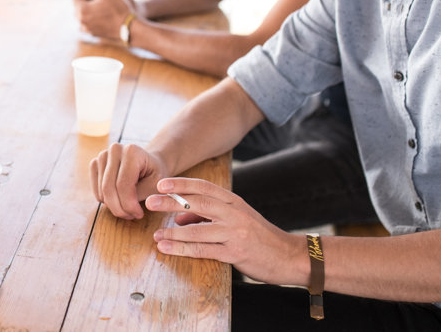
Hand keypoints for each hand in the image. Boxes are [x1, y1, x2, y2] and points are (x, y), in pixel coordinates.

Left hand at [72, 0, 134, 40]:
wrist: (130, 27)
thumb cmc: (119, 8)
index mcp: (82, 9)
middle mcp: (81, 20)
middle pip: (76, 4)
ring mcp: (86, 28)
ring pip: (80, 13)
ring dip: (83, 5)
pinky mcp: (92, 33)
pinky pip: (85, 21)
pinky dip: (87, 15)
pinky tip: (96, 11)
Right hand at [90, 142, 167, 219]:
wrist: (148, 163)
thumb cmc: (154, 174)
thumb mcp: (157, 184)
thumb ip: (143, 193)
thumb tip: (127, 206)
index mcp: (131, 151)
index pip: (123, 184)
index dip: (129, 204)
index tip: (139, 214)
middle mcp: (114, 150)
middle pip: (109, 188)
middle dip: (119, 208)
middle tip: (131, 216)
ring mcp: (102, 155)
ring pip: (102, 191)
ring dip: (114, 207)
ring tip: (127, 209)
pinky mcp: (95, 163)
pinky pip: (96, 190)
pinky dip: (106, 201)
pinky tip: (119, 200)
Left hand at [146, 177, 303, 285]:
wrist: (290, 256)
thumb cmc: (260, 237)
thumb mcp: (237, 218)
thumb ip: (208, 215)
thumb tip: (178, 218)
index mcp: (234, 202)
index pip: (204, 187)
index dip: (182, 184)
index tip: (161, 183)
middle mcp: (234, 213)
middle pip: (197, 203)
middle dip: (171, 202)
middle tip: (149, 202)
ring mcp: (235, 233)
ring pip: (198, 230)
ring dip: (173, 233)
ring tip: (156, 235)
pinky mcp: (235, 253)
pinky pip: (204, 250)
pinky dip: (182, 249)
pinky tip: (168, 249)